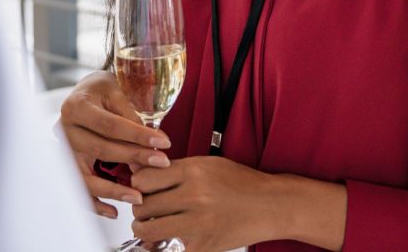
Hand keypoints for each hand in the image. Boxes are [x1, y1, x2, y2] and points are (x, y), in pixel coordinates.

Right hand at [57, 70, 171, 219]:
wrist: (87, 92)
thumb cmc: (103, 90)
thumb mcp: (117, 89)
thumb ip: (132, 113)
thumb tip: (154, 142)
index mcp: (77, 106)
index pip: (110, 125)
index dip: (138, 135)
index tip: (163, 143)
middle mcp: (66, 128)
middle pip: (102, 149)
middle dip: (134, 158)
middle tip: (161, 163)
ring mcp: (66, 150)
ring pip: (87, 176)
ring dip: (114, 190)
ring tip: (139, 198)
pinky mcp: (70, 165)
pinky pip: (81, 188)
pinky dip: (96, 203)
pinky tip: (114, 212)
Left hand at [131, 156, 278, 249]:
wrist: (271, 205)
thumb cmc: (239, 182)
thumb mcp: (205, 164)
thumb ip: (173, 169)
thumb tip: (140, 174)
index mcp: (191, 171)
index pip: (144, 178)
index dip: (137, 183)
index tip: (141, 187)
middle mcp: (193, 196)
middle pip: (144, 204)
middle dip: (139, 207)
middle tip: (144, 207)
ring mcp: (198, 224)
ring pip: (150, 229)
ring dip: (144, 227)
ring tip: (150, 224)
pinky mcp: (204, 246)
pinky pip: (170, 249)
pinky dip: (163, 246)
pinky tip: (166, 239)